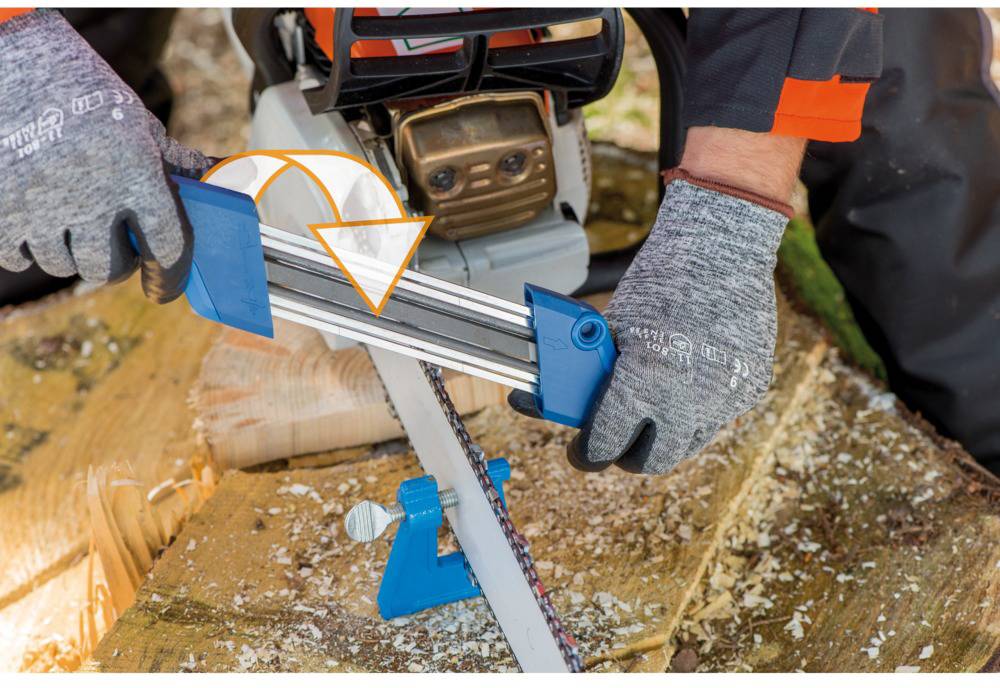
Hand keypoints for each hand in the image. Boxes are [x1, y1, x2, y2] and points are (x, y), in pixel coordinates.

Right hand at [0, 10, 215, 302]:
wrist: (14, 63)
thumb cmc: (86, 94)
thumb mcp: (138, 125)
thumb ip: (177, 165)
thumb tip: (230, 176)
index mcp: (135, 172)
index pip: (166, 247)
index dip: (170, 274)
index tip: (165, 283)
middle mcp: (90, 194)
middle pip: (109, 268)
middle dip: (117, 264)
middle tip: (116, 249)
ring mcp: (39, 206)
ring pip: (63, 265)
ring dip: (72, 254)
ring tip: (72, 224)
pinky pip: (17, 258)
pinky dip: (27, 247)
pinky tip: (36, 222)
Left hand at [509, 169, 793, 473]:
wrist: (719, 250)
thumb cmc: (656, 284)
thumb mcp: (608, 329)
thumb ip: (587, 373)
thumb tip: (548, 403)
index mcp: (643, 382)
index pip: (607, 444)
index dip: (588, 453)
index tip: (582, 452)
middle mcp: (687, 399)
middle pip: (651, 462)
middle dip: (627, 454)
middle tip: (616, 439)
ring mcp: (724, 399)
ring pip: (686, 443)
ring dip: (663, 435)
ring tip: (650, 407)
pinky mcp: (750, 389)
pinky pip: (717, 418)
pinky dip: (696, 409)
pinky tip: (686, 378)